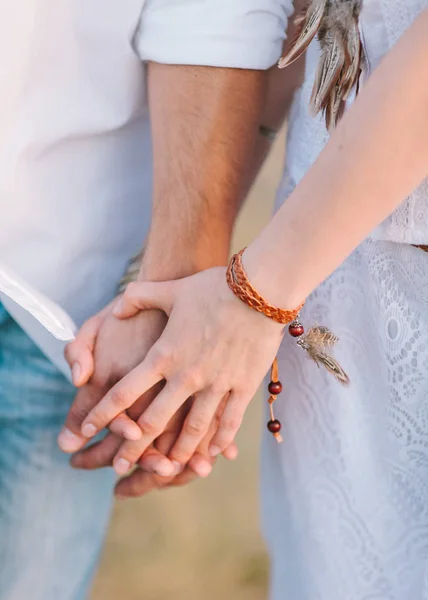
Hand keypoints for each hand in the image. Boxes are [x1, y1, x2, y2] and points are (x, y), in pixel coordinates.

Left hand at [59, 300, 234, 482]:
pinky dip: (219, 441)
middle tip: (117, 468)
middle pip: (153, 421)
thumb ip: (138, 298)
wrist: (260, 290)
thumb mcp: (170, 289)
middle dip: (132, 448)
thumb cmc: (214, 287)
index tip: (86, 430)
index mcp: (164, 355)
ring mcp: (216, 384)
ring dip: (176, 452)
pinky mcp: (243, 386)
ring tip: (165, 470)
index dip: (102, 413)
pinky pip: (229, 421)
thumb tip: (116, 309)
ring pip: (192, 429)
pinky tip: (213, 454)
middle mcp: (186, 376)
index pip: (125, 391)